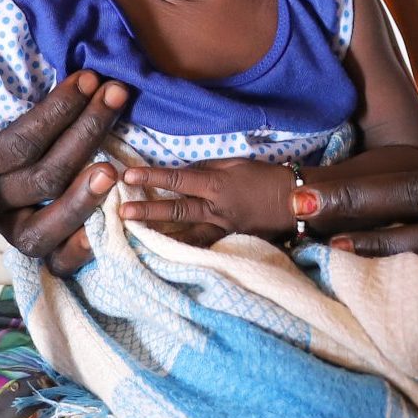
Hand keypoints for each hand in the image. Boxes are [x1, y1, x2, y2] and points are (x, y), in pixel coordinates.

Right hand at [0, 31, 129, 273]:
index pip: (16, 145)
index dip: (55, 113)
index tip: (89, 79)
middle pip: (39, 180)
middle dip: (85, 135)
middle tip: (115, 96)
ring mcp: (6, 222)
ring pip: (39, 230)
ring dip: (82, 199)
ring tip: (113, 168)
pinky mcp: (28, 236)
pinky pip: (51, 261)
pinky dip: (78, 248)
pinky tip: (109, 220)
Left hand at [117, 160, 296, 241]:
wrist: (294, 203)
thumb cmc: (266, 177)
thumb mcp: (237, 163)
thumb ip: (209, 167)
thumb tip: (184, 172)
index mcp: (218, 184)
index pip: (178, 179)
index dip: (152, 176)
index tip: (128, 174)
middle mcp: (216, 209)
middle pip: (176, 210)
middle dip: (148, 210)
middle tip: (123, 212)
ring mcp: (221, 229)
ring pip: (185, 233)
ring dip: (159, 234)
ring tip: (135, 236)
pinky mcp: (228, 242)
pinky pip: (201, 246)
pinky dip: (183, 249)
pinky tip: (164, 254)